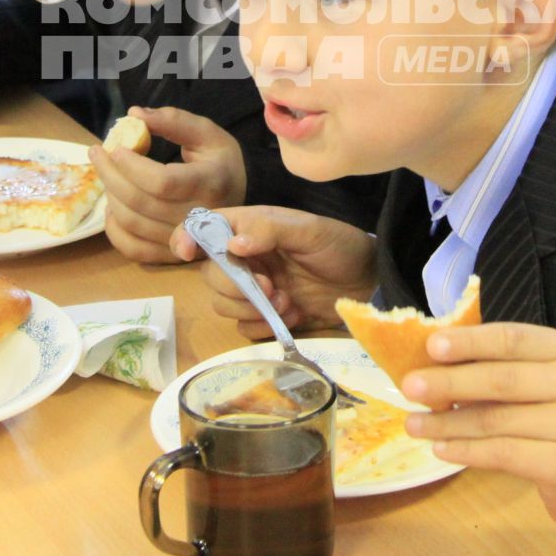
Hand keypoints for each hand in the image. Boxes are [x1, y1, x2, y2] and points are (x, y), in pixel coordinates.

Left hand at [86, 107, 247, 263]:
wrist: (239, 204)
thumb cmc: (220, 163)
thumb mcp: (206, 134)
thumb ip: (173, 121)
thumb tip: (134, 114)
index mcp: (210, 184)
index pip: (162, 182)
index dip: (132, 166)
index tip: (116, 148)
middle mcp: (198, 218)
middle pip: (140, 202)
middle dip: (110, 174)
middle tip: (97, 152)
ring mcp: (184, 242)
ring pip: (132, 224)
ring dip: (109, 196)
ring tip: (105, 174)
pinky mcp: (170, 257)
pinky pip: (133, 249)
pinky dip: (114, 229)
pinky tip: (112, 206)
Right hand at [170, 205, 375, 332]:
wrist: (369, 281)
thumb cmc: (339, 245)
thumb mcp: (309, 230)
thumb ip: (269, 230)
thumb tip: (232, 245)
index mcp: (250, 228)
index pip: (205, 228)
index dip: (187, 238)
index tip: (186, 254)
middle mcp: (246, 258)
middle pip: (211, 274)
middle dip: (235, 286)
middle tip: (270, 288)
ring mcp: (255, 288)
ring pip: (223, 304)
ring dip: (250, 308)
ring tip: (286, 302)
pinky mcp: (267, 316)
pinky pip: (245, 328)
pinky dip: (264, 326)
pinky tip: (293, 316)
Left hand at [400, 323, 555, 536]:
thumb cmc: (555, 418)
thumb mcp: (537, 383)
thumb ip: (496, 368)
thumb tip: (430, 364)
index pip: (513, 339)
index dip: (470, 341)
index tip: (431, 346)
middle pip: (502, 379)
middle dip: (450, 382)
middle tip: (409, 387)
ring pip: (497, 421)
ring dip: (448, 423)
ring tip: (413, 424)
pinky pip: (504, 454)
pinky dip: (467, 451)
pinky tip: (440, 449)